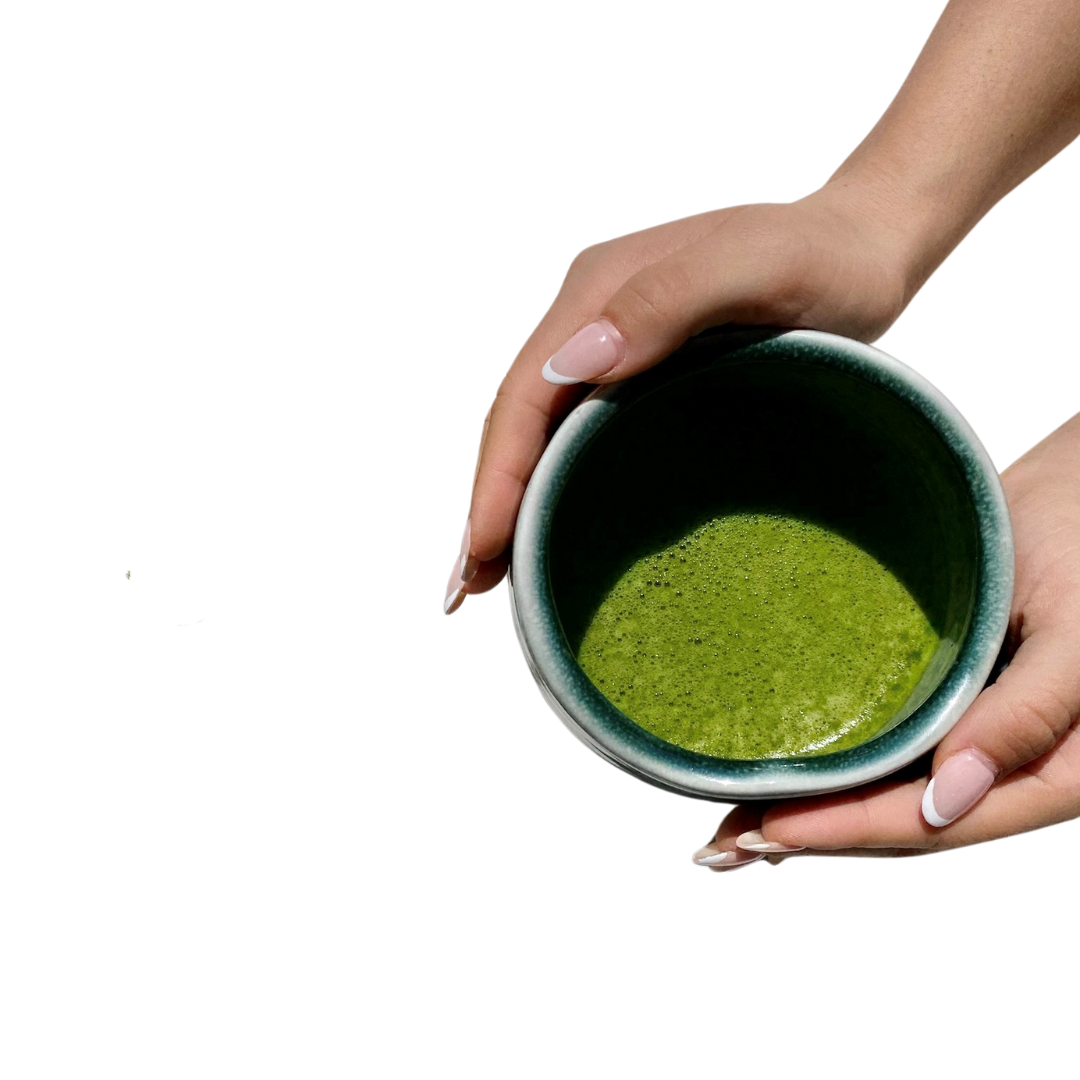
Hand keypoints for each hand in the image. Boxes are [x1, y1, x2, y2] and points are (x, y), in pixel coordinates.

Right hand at [443, 188, 913, 614]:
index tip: (482, 548)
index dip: (498, 473)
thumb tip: (573, 364)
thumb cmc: (825, 258)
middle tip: (468, 588)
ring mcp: (614, 348)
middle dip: (489, 501)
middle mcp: (592, 319)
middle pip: (519, 419)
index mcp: (599, 291)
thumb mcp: (755, 264)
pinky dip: (553, 488)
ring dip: (512, 502)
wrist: (866, 248)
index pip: (526, 392)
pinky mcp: (642, 377)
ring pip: (542, 434)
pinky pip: (578, 437)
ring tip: (491, 578)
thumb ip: (666, 301)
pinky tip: (547, 530)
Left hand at [693, 413, 1079, 869]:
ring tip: (736, 833)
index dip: (847, 833)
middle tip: (723, 848)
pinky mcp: (954, 707)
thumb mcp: (1074, 632)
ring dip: (818, 819)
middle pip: (905, 826)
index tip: (767, 831)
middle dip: (816, 839)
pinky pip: (895, 758)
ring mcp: (981, 742)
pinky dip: (840, 777)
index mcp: (1058, 774)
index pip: (935, 825)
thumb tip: (946, 802)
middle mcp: (1016, 771)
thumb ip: (1027, 716)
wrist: (1079, 485)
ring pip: (894, 800)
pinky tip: (793, 788)